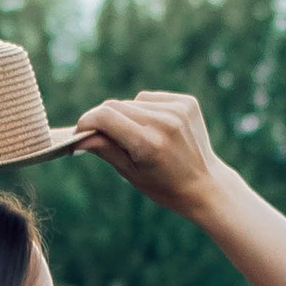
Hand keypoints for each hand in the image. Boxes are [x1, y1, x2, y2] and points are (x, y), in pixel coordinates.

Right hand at [73, 91, 222, 219]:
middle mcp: (164, 122)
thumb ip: (105, 150)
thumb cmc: (164, 186)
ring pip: (132, 102)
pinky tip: (155, 129)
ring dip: (126, 116)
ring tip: (138, 137)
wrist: (205, 185)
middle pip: (116, 107)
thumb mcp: (130, 173)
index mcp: (148, 143)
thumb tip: (80, 137)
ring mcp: (178, 110)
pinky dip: (145, 110)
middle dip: (103, 120)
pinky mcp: (187, 102)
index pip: (104, 117)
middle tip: (102, 137)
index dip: (87, 122)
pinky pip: (151, 98)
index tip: (81, 132)